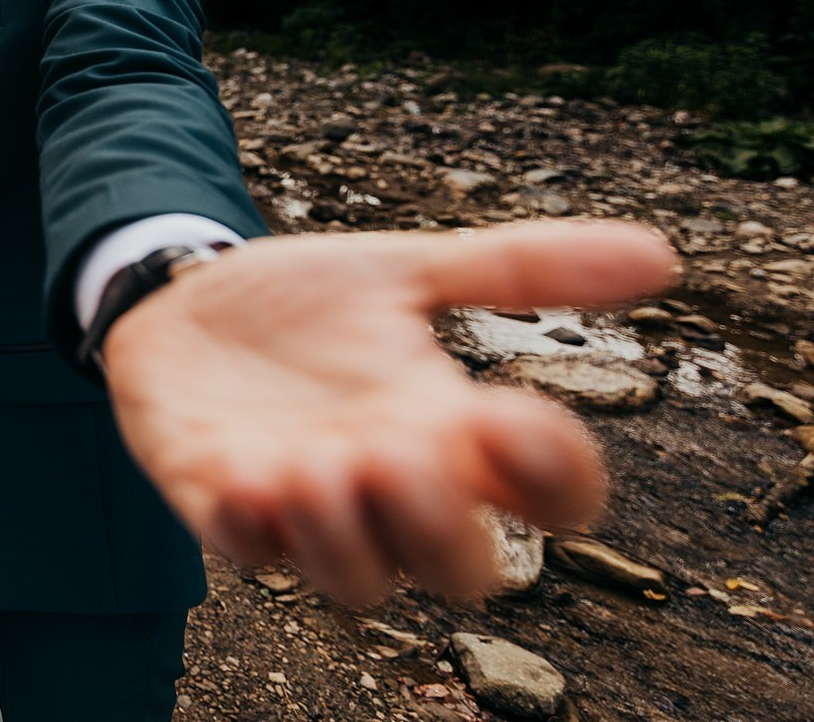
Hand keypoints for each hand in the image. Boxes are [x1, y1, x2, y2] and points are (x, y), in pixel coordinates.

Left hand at [98, 219, 673, 605]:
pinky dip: (248, 526)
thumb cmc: (298, 300)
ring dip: (345, 533)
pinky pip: (244, 550)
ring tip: (316, 460)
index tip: (513, 417)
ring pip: (358, 581)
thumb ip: (516, 267)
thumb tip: (660, 257)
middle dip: (447, 531)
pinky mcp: (218, 500)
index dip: (555, 479)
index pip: (546, 497)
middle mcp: (388, 482)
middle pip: (461, 572)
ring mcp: (304, 503)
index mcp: (449, 428)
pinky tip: (241, 476)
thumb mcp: (403, 268)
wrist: (177, 291)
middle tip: (404, 451)